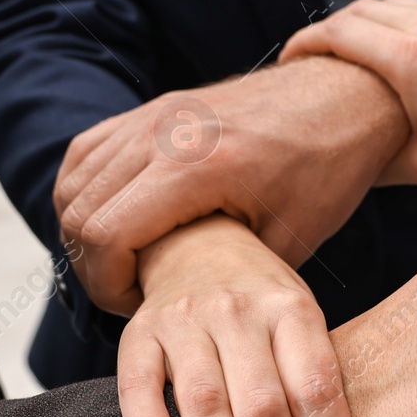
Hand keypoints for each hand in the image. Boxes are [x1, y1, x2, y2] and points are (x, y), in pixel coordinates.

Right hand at [54, 57, 408, 314]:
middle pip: (78, 212)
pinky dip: (86, 194)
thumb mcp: (287, 240)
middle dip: (92, 267)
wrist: (343, 100)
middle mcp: (162, 131)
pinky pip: (87, 153)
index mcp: (197, 165)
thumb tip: (176, 316)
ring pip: (73, 182)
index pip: (104, 235)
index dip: (107, 286)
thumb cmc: (326, 171)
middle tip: (131, 294)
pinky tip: (117, 224)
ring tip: (126, 264)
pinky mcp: (153, 106)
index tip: (139, 307)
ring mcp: (153, 112)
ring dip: (85, 232)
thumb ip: (225, 274)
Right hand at [119, 215, 361, 416]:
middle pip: (262, 408)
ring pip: (205, 407)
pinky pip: (139, 394)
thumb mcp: (302, 320)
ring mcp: (183, 321)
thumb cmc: (260, 300)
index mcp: (290, 309)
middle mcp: (237, 312)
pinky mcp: (138, 334)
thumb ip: (312, 380)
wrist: (196, 241)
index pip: (316, 389)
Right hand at [280, 0, 416, 193]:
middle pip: (359, 10)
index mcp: (411, 59)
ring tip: (357, 52)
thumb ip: (376, 159)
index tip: (288, 62)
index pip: (336, 33)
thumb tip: (337, 165)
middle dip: (330, 30)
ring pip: (396, 3)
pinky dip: (407, 20)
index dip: (303, 44)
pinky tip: (408, 47)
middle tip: (315, 56)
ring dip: (369, 22)